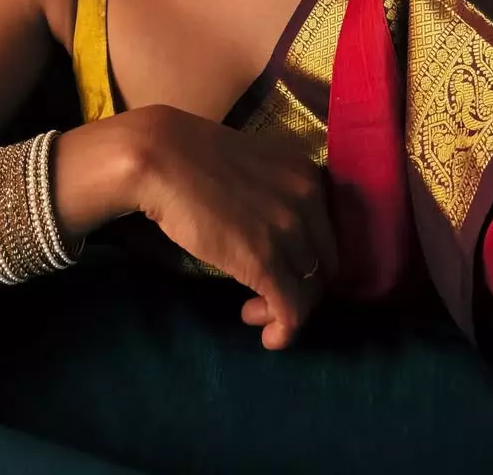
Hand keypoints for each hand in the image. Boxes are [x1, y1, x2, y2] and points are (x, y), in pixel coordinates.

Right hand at [127, 105, 337, 349]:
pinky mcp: (263, 262)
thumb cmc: (197, 159)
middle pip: (325, 265)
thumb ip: (279, 193)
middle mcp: (309, 201)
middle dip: (302, 287)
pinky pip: (291, 310)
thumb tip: (281, 233)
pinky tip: (264, 334)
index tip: (285, 269)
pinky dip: (283, 331)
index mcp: (309, 175)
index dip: (310, 259)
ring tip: (253, 309)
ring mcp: (288, 232)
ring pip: (310, 291)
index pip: (329, 233)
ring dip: (285, 310)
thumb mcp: (257, 166)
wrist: (162, 158)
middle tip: (268, 293)